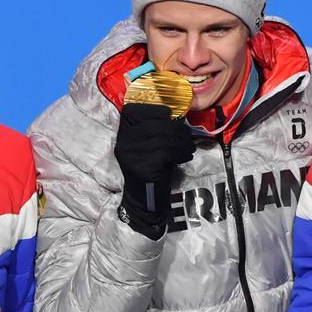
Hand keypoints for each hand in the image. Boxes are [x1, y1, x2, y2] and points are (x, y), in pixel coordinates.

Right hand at [114, 103, 194, 237]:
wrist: (145, 201)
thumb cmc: (151, 169)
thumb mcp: (150, 146)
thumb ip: (156, 130)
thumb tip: (178, 117)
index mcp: (122, 134)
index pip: (134, 111)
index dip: (155, 110)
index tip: (170, 117)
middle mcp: (123, 143)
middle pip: (154, 125)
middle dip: (176, 129)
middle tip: (188, 136)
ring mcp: (131, 156)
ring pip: (163, 139)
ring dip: (182, 142)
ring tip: (189, 148)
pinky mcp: (142, 168)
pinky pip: (166, 153)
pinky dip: (180, 153)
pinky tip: (185, 157)